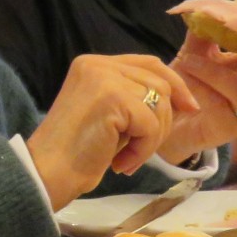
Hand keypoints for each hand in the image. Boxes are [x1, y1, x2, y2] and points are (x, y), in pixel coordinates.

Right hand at [26, 53, 198, 207]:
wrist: (47, 173)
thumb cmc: (75, 152)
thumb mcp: (108, 114)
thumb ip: (132, 97)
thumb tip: (179, 98)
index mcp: (94, 64)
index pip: (148, 63)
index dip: (174, 85)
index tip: (189, 108)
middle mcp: (98, 64)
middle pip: (160, 83)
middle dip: (162, 121)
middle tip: (141, 150)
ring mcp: (104, 78)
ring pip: (159, 104)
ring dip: (151, 139)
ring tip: (127, 158)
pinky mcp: (112, 98)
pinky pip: (150, 125)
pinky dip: (143, 150)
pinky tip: (122, 163)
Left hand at [160, 25, 236, 161]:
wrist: (162, 115)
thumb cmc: (185, 82)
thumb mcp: (195, 49)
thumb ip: (206, 28)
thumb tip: (213, 8)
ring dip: (218, 72)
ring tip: (189, 61)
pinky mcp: (223, 129)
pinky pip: (218, 107)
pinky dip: (199, 87)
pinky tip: (182, 75)